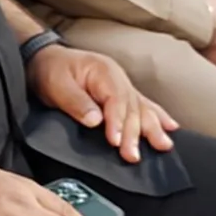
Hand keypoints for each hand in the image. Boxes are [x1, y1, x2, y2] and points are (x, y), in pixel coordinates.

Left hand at [29, 42, 176, 163]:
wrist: (45, 58)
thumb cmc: (50, 70)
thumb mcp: (56, 85)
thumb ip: (76, 102)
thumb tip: (95, 121)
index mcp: (103, 72)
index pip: (116, 100)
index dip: (117, 122)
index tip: (115, 142)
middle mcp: (118, 77)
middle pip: (131, 108)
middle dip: (134, 133)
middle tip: (132, 156)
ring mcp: (122, 85)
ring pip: (142, 108)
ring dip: (153, 128)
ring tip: (163, 145)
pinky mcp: (122, 93)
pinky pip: (144, 105)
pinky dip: (158, 116)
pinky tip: (170, 127)